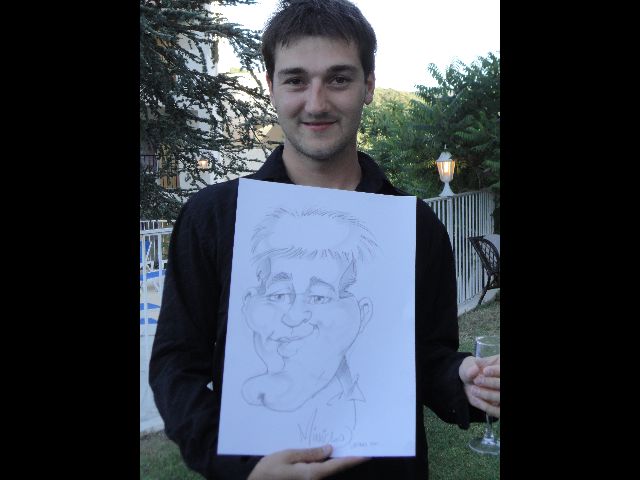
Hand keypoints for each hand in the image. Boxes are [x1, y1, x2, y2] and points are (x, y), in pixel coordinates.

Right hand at [247, 444, 368, 479]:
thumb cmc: (268, 471)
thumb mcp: (287, 456)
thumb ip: (309, 452)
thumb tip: (329, 449)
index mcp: (312, 474)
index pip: (338, 465)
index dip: (353, 458)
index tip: (367, 452)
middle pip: (336, 467)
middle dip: (347, 456)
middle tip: (358, 440)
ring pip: (328, 469)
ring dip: (336, 458)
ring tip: (345, 442)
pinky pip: (320, 470)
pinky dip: (326, 461)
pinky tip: (326, 451)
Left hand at [459, 354, 499, 417]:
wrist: (468, 383)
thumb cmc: (471, 371)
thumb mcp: (469, 365)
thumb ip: (470, 366)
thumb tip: (474, 370)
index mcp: (500, 366)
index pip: (502, 370)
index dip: (496, 371)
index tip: (485, 371)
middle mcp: (503, 382)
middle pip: (502, 384)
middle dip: (492, 383)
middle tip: (477, 381)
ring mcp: (501, 396)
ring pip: (500, 397)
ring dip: (488, 394)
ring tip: (473, 390)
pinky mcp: (499, 409)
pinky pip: (497, 411)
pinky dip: (487, 406)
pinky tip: (475, 399)